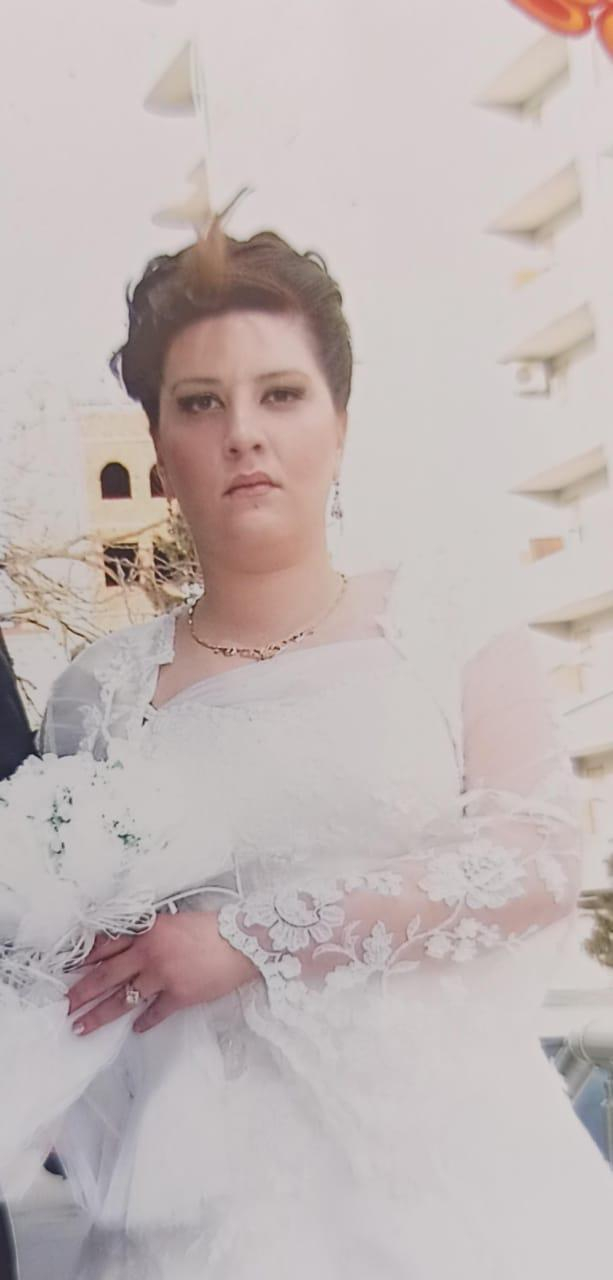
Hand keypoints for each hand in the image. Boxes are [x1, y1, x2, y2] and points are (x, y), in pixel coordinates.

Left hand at [66, 911, 260, 1035]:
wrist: (244, 942)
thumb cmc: (213, 928)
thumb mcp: (174, 922)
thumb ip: (150, 933)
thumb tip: (129, 946)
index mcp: (147, 932)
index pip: (107, 946)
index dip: (85, 960)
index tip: (69, 971)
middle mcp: (149, 954)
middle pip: (106, 976)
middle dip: (82, 993)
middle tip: (65, 1005)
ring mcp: (163, 977)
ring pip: (123, 999)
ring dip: (100, 1015)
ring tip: (82, 1026)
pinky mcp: (179, 996)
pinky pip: (155, 1013)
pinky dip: (145, 1022)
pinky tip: (136, 1029)